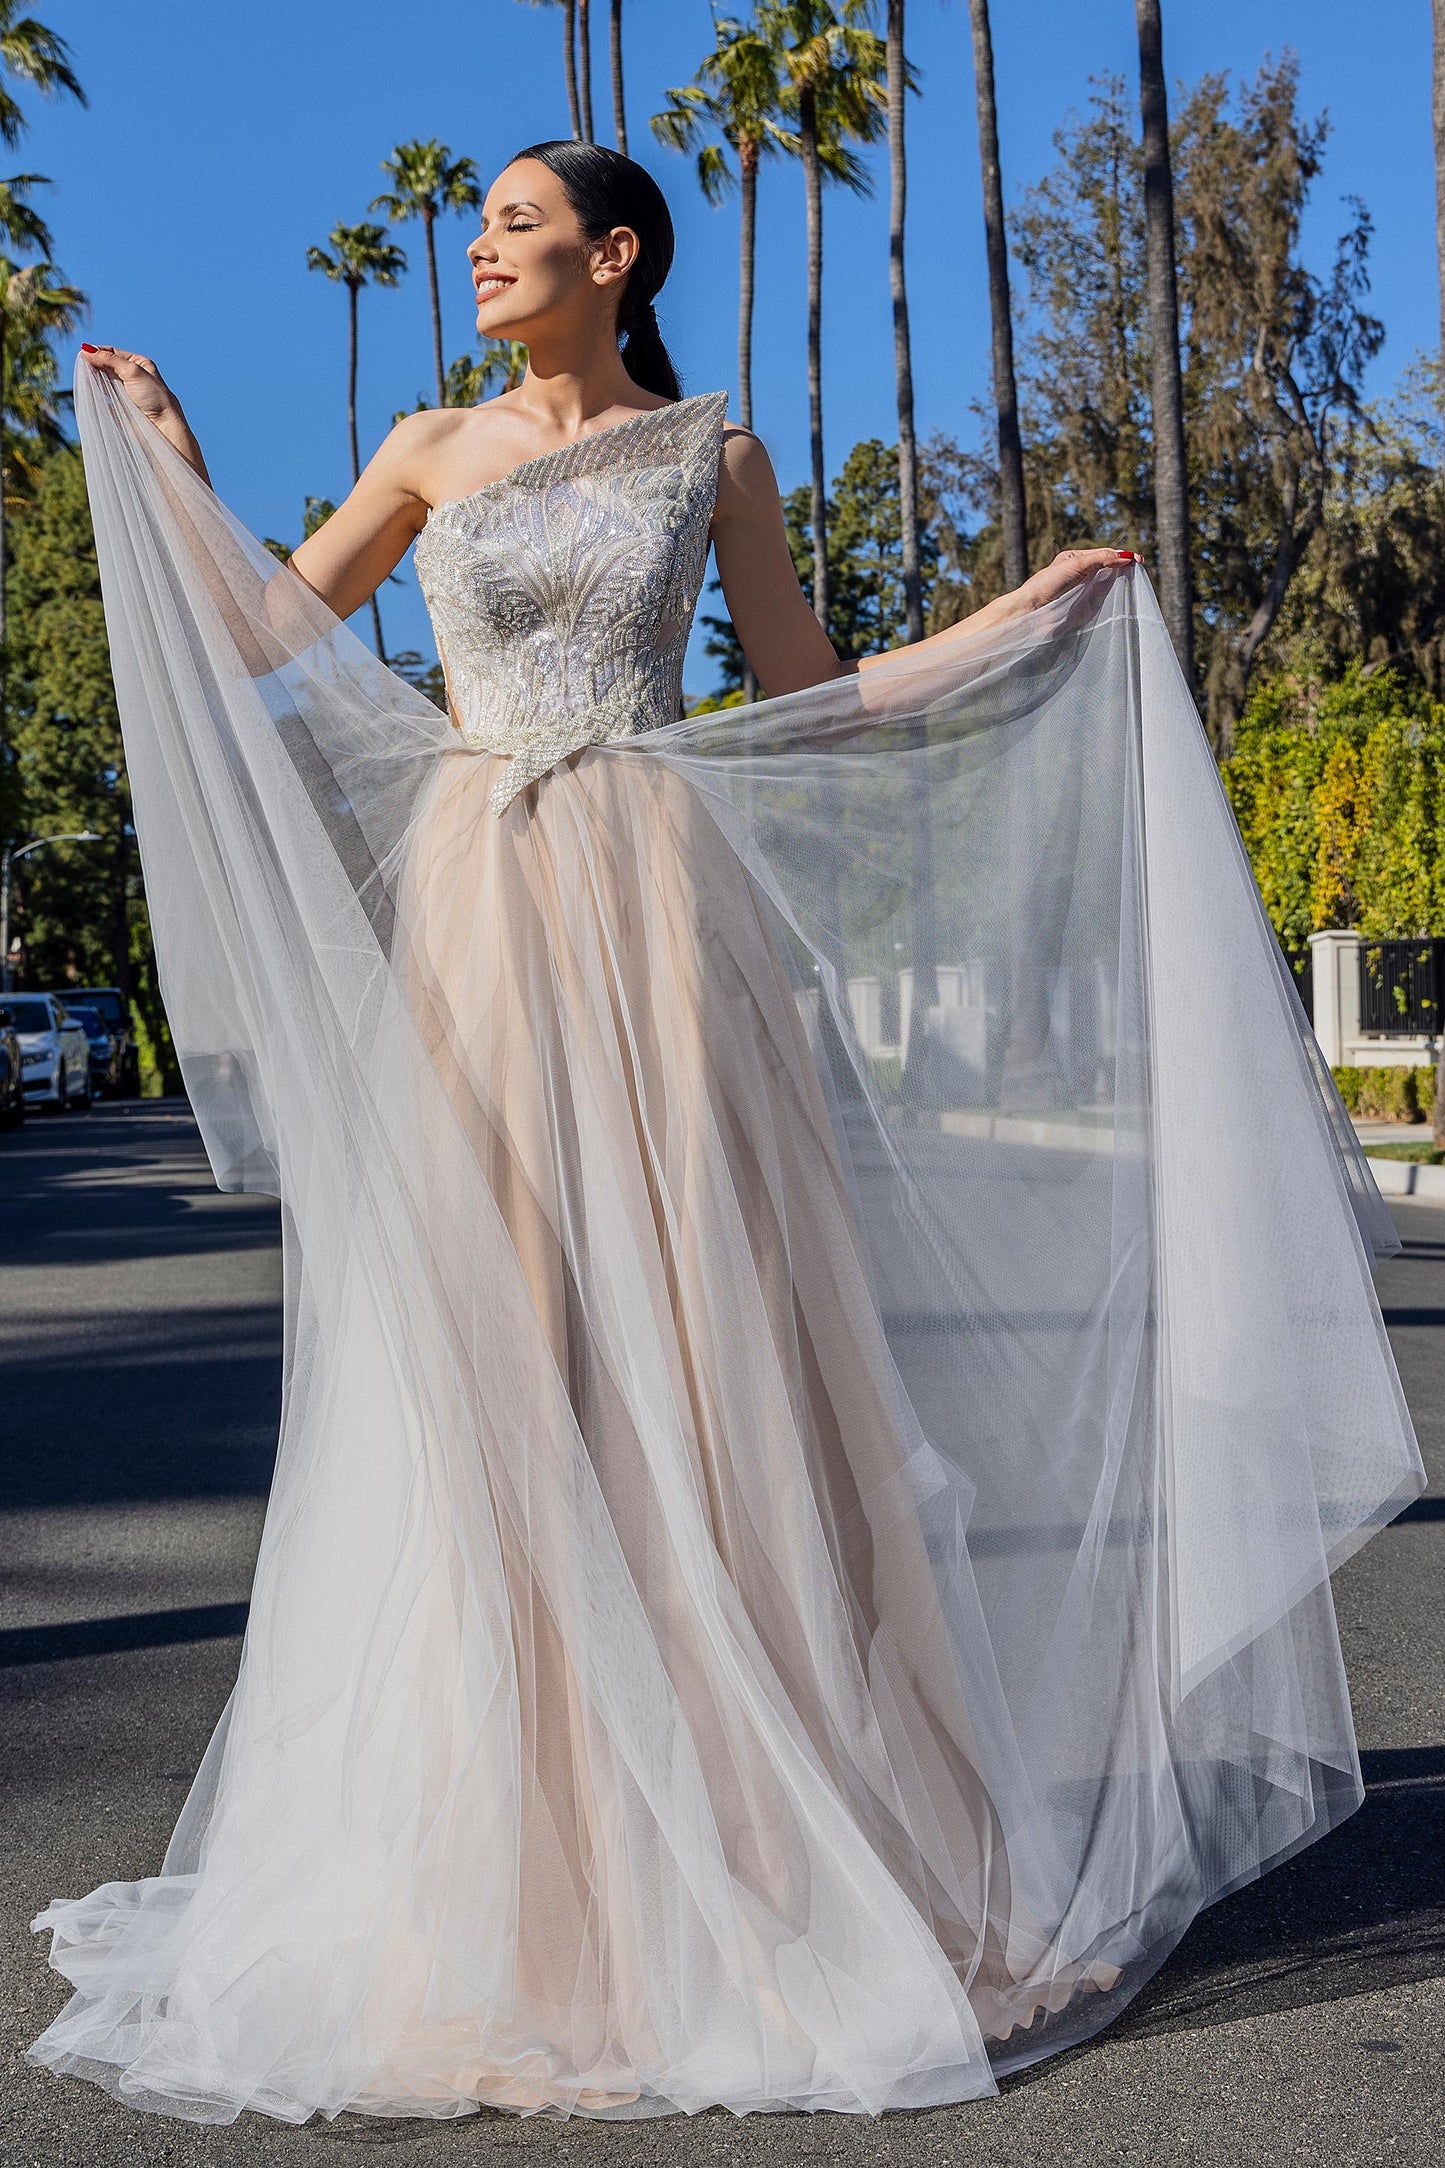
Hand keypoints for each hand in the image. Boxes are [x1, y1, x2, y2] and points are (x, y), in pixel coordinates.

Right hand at [80, 343, 210, 484]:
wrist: (162, 428)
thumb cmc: (154, 398)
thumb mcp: (132, 372)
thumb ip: (109, 360)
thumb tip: (86, 349)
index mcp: (140, 364)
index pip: (113, 353)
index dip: (98, 352)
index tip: (83, 355)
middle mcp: (134, 377)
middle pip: (107, 367)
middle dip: (94, 366)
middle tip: (83, 368)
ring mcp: (127, 393)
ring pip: (104, 383)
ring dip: (94, 381)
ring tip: (86, 380)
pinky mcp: (122, 408)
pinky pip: (104, 399)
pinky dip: (96, 396)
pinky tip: (90, 393)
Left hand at [1013, 547, 1137, 612]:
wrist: (1032, 611)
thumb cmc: (1048, 583)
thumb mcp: (1077, 564)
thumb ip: (1102, 559)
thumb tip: (1126, 557)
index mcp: (1076, 560)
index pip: (1105, 555)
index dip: (1122, 557)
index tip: (1139, 561)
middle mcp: (1079, 575)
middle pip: (1108, 570)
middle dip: (1123, 570)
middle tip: (1137, 572)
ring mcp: (1081, 592)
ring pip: (1106, 586)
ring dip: (1118, 585)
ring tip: (1130, 584)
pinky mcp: (1082, 609)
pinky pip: (1101, 603)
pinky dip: (1109, 600)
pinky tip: (1117, 599)